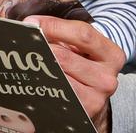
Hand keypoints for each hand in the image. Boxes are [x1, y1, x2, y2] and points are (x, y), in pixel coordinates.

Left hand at [25, 15, 124, 131]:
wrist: (92, 99)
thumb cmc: (83, 67)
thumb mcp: (82, 48)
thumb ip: (64, 32)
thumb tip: (32, 23)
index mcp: (112, 55)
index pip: (82, 33)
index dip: (54, 26)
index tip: (32, 23)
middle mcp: (107, 78)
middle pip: (65, 57)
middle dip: (40, 48)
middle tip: (22, 43)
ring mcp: (96, 98)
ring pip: (57, 78)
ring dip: (38, 68)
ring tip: (26, 61)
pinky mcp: (81, 113)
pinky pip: (55, 95)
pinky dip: (41, 86)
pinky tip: (33, 80)